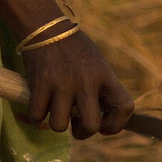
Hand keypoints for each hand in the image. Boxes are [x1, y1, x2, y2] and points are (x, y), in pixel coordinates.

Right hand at [19, 32, 134, 138]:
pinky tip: (40, 103)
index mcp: (105, 75)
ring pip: (60, 126)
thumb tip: (102, 121)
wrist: (47, 29)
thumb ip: (101, 90)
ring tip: (56, 109)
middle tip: (76, 124)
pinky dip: (36, 114)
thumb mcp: (97, 65)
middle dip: (83, 132)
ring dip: (57, 123)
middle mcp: (86, 80)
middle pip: (91, 125)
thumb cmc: (75, 51)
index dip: (116, 125)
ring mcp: (62, 83)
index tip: (104, 125)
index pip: (125, 107)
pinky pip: (37, 116)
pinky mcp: (40, 84)